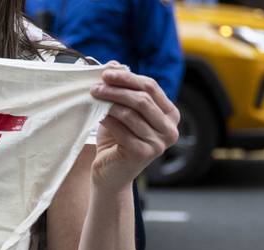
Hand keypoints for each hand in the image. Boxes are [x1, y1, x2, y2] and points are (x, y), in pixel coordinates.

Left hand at [89, 62, 179, 191]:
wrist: (110, 173)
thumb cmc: (116, 140)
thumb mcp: (121, 111)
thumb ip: (122, 89)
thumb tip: (114, 63)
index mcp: (170, 114)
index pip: (152, 87)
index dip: (128, 78)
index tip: (106, 73)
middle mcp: (170, 129)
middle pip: (142, 99)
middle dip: (117, 89)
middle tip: (96, 86)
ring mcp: (159, 143)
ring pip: (131, 113)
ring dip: (109, 102)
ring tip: (93, 98)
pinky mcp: (143, 154)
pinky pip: (122, 130)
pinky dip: (108, 120)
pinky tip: (98, 117)